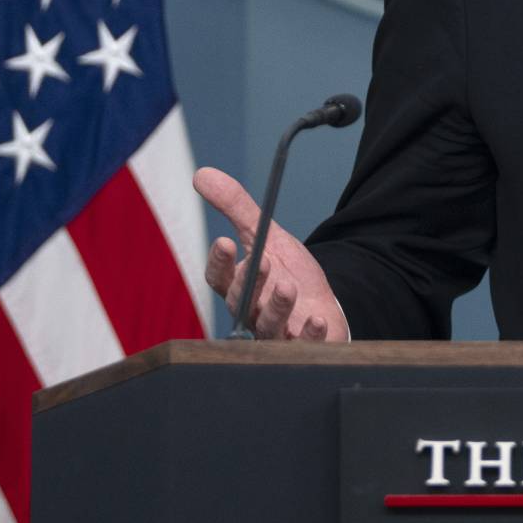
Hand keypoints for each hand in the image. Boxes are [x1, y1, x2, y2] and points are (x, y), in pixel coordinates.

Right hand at [193, 167, 348, 340]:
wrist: (321, 307)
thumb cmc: (288, 273)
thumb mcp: (266, 236)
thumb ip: (236, 208)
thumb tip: (201, 174)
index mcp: (239, 286)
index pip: (219, 278)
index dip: (220, 262)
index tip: (225, 242)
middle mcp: (252, 314)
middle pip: (241, 302)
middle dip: (249, 283)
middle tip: (261, 260)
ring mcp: (276, 334)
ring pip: (268, 326)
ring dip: (277, 307)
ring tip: (288, 286)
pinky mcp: (302, 348)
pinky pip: (302, 347)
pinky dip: (308, 337)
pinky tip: (316, 320)